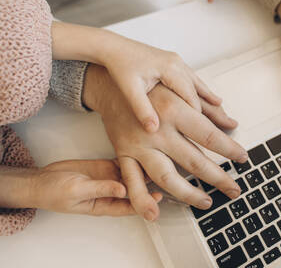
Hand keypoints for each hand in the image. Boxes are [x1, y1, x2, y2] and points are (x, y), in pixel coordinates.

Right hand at [0, 159, 150, 215]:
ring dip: (143, 168)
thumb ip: (101, 189)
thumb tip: (123, 188)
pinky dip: (131, 157)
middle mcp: (111, 191)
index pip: (130, 205)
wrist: (41, 180)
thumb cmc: (54, 193)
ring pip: (132, 173)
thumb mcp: (77, 192)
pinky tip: (141, 149)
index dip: (145, 201)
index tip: (159, 196)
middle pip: (135, 188)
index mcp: (105, 204)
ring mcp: (109, 177)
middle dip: (150, 183)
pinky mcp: (105, 165)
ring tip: (158, 158)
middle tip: (165, 173)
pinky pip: (122, 161)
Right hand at [82, 64, 247, 220]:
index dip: (229, 149)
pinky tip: (154, 213)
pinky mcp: (124, 154)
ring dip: (189, 194)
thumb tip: (231, 123)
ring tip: (206, 201)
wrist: (111, 84)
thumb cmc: (150, 86)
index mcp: (175, 110)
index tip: (242, 158)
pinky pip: (133, 181)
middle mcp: (157, 130)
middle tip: (234, 188)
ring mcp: (139, 145)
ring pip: (167, 176)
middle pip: (193, 161)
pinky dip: (142, 200)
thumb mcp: (182, 89)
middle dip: (218, 178)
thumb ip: (208, 108)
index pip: (209, 136)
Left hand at [102, 38, 221, 132]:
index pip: (189, 97)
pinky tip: (210, 98)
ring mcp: (176, 62)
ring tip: (224, 112)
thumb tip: (153, 129)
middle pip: (200, 91)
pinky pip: (192, 80)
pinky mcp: (172, 63)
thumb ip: (142, 109)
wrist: (111, 47)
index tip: (207, 132)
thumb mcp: (129, 90)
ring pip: (199, 84)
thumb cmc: (119, 66)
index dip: (198, 116)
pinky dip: (202, 91)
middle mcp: (176, 63)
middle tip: (228, 124)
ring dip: (211, 100)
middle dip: (213, 110)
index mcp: (168, 68)